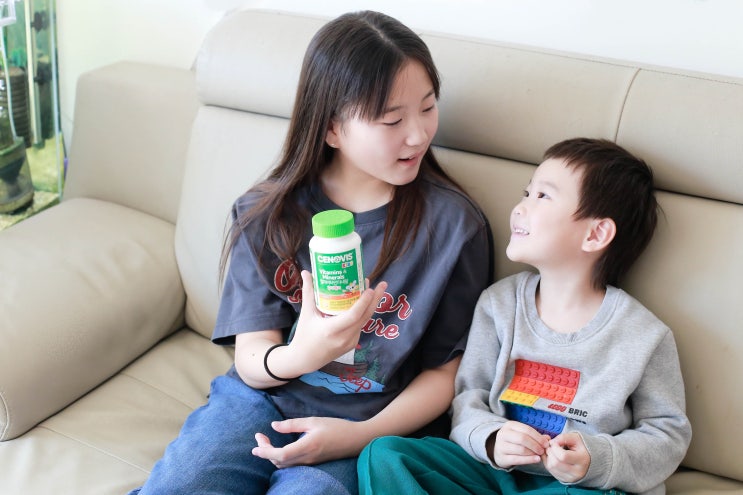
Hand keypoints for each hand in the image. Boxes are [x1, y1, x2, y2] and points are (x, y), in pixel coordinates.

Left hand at [252, 417, 366, 467]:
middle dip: (265, 451)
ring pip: (285, 465)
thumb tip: (273, 426)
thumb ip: (292, 424)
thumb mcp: (314, 421)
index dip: (265, 451)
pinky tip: (280, 448)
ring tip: (266, 441)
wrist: (356, 439)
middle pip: (279, 461)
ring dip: (272, 455)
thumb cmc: (337, 427)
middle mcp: (307, 458)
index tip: (255, 445)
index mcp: (307, 446)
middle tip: (259, 437)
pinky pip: (292, 464)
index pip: (280, 454)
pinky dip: (281, 458)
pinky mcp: (313, 462)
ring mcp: (310, 462)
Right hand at [288, 270, 387, 371]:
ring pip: (364, 321)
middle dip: (375, 300)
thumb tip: (306, 271)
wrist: (306, 359)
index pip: (353, 316)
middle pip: (365, 317)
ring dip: (370, 306)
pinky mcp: (352, 344)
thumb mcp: (306, 313)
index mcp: (331, 330)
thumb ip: (308, 292)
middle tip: (383, 284)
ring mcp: (350, 342)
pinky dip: (363, 314)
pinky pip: (360, 326)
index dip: (363, 302)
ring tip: (374, 290)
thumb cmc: (304, 335)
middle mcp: (344, 337)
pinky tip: (365, 303)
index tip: (370, 289)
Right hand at [490, 421, 550, 467]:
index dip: (538, 437)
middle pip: (522, 438)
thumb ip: (535, 436)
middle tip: (542, 450)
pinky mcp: (501, 457)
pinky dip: (529, 460)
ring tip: (539, 455)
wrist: (498, 450)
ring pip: (520, 449)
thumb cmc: (513, 441)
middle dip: (535, 445)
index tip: (546, 443)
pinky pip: (517, 459)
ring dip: (533, 453)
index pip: (526, 429)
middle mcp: (503, 434)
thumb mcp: (522, 434)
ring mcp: (501, 446)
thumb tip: (547, 439)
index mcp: (509, 425)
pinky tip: (536, 460)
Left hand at [542, 432, 589, 482]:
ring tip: (551, 451)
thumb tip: (552, 443)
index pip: (563, 456)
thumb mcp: (575, 438)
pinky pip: (551, 471)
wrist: (588, 459)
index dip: (555, 447)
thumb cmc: (581, 447)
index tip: (554, 442)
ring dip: (548, 457)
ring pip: (552, 468)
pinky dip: (548, 463)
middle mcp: (578, 472)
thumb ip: (563, 437)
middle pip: (556, 463)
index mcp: (582, 460)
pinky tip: (552, 457)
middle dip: (550, 452)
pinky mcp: (565, 480)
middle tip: (551, 446)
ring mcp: (571, 478)